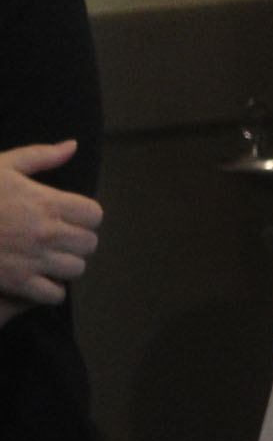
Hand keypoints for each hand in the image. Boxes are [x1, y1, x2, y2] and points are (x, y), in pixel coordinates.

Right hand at [0, 140, 101, 321]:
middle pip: (89, 244)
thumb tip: (73, 145)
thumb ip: (42, 156)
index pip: (94, 215)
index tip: (72, 217)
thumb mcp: (3, 167)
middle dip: (78, 241)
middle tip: (60, 239)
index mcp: (46, 202)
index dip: (86, 216)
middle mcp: (45, 232)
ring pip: (76, 270)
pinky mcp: (18, 283)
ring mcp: (33, 260)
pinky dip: (51, 289)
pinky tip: (38, 278)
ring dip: (66, 265)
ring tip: (50, 258)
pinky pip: (55, 295)